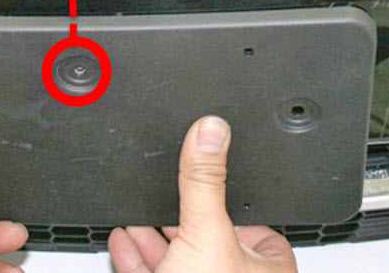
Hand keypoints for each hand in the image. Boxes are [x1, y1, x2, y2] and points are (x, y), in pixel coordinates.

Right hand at [108, 116, 296, 272]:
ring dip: (151, 233)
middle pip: (204, 234)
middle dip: (177, 213)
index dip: (222, 195)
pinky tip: (123, 241)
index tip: (202, 173)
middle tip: (159, 189)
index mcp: (265, 265)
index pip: (246, 216)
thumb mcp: (208, 232)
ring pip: (175, 254)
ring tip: (134, 213)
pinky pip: (151, 271)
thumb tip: (211, 130)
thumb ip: (205, 181)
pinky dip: (135, 255)